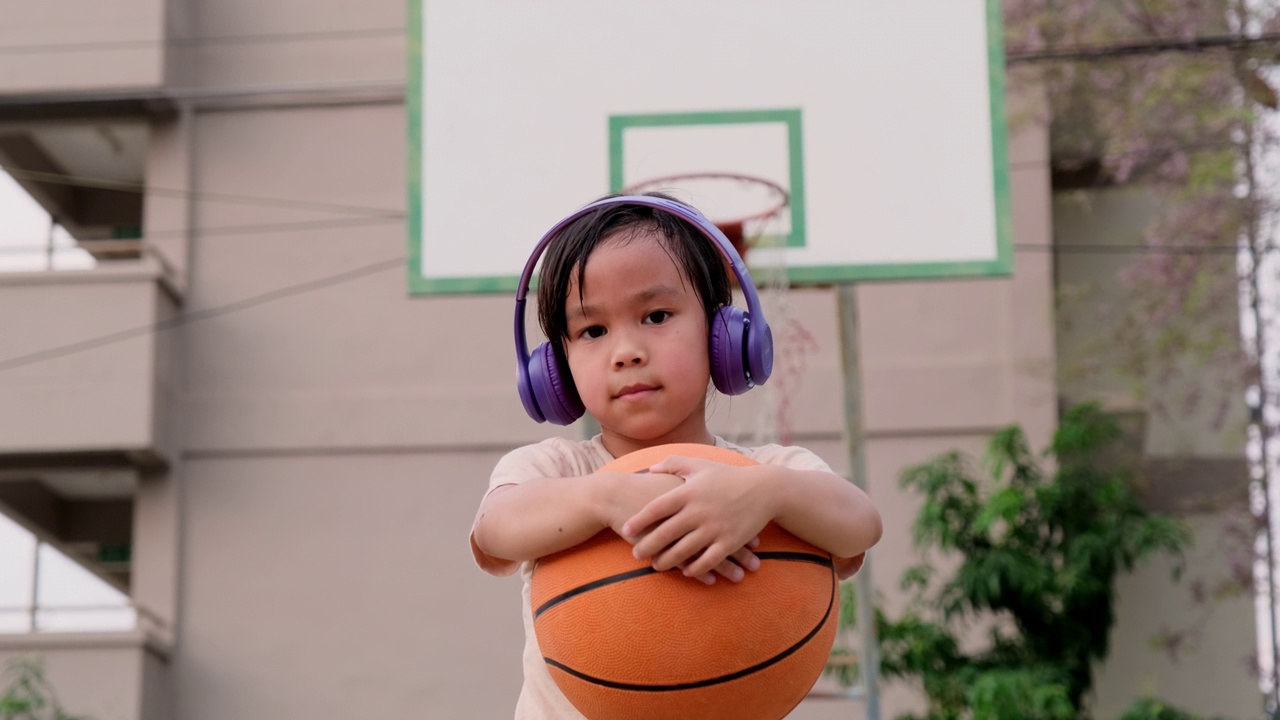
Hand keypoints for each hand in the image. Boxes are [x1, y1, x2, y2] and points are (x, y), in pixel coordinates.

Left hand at [621, 455, 775, 579]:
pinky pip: (707, 560)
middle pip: (665, 533)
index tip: (626, 529)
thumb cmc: (728, 476)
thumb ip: (674, 464)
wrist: (765, 489)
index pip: (657, 508)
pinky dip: (694, 568)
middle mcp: (699, 511)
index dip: (639, 520)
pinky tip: (686, 571)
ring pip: (684, 551)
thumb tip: (651, 467)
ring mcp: (714, 528)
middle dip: (648, 546)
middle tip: (636, 554)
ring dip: (667, 561)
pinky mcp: (729, 542)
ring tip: (656, 566)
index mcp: (688, 492)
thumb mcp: (700, 464)